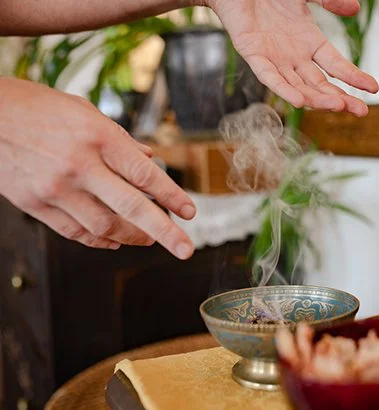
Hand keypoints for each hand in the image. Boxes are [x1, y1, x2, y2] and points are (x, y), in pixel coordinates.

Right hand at [0, 78, 195, 258]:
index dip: (171, 196)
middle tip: (185, 250)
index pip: (145, 174)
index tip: (191, 212)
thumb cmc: (37, 107)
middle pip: (131, 207)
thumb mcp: (85, 111)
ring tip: (150, 239)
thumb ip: (120, 139)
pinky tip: (115, 241)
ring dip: (133, 237)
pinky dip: (99, 240)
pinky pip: (75, 232)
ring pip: (104, 227)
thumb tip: (149, 160)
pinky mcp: (35, 205)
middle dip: (164, 233)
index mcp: (97, 137)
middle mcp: (79, 165)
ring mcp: (55, 189)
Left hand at [206, 0, 378, 116]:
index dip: (354, 78)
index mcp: (310, 43)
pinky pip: (270, 78)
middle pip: (322, 84)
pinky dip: (284, 90)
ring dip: (318, 98)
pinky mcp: (254, 55)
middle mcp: (295, 57)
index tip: (374, 88)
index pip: (337, 66)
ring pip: (300, 87)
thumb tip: (355, 9)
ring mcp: (275, 59)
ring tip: (338, 106)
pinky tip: (299, 101)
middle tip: (362, 112)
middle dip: (341, 98)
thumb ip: (330, 1)